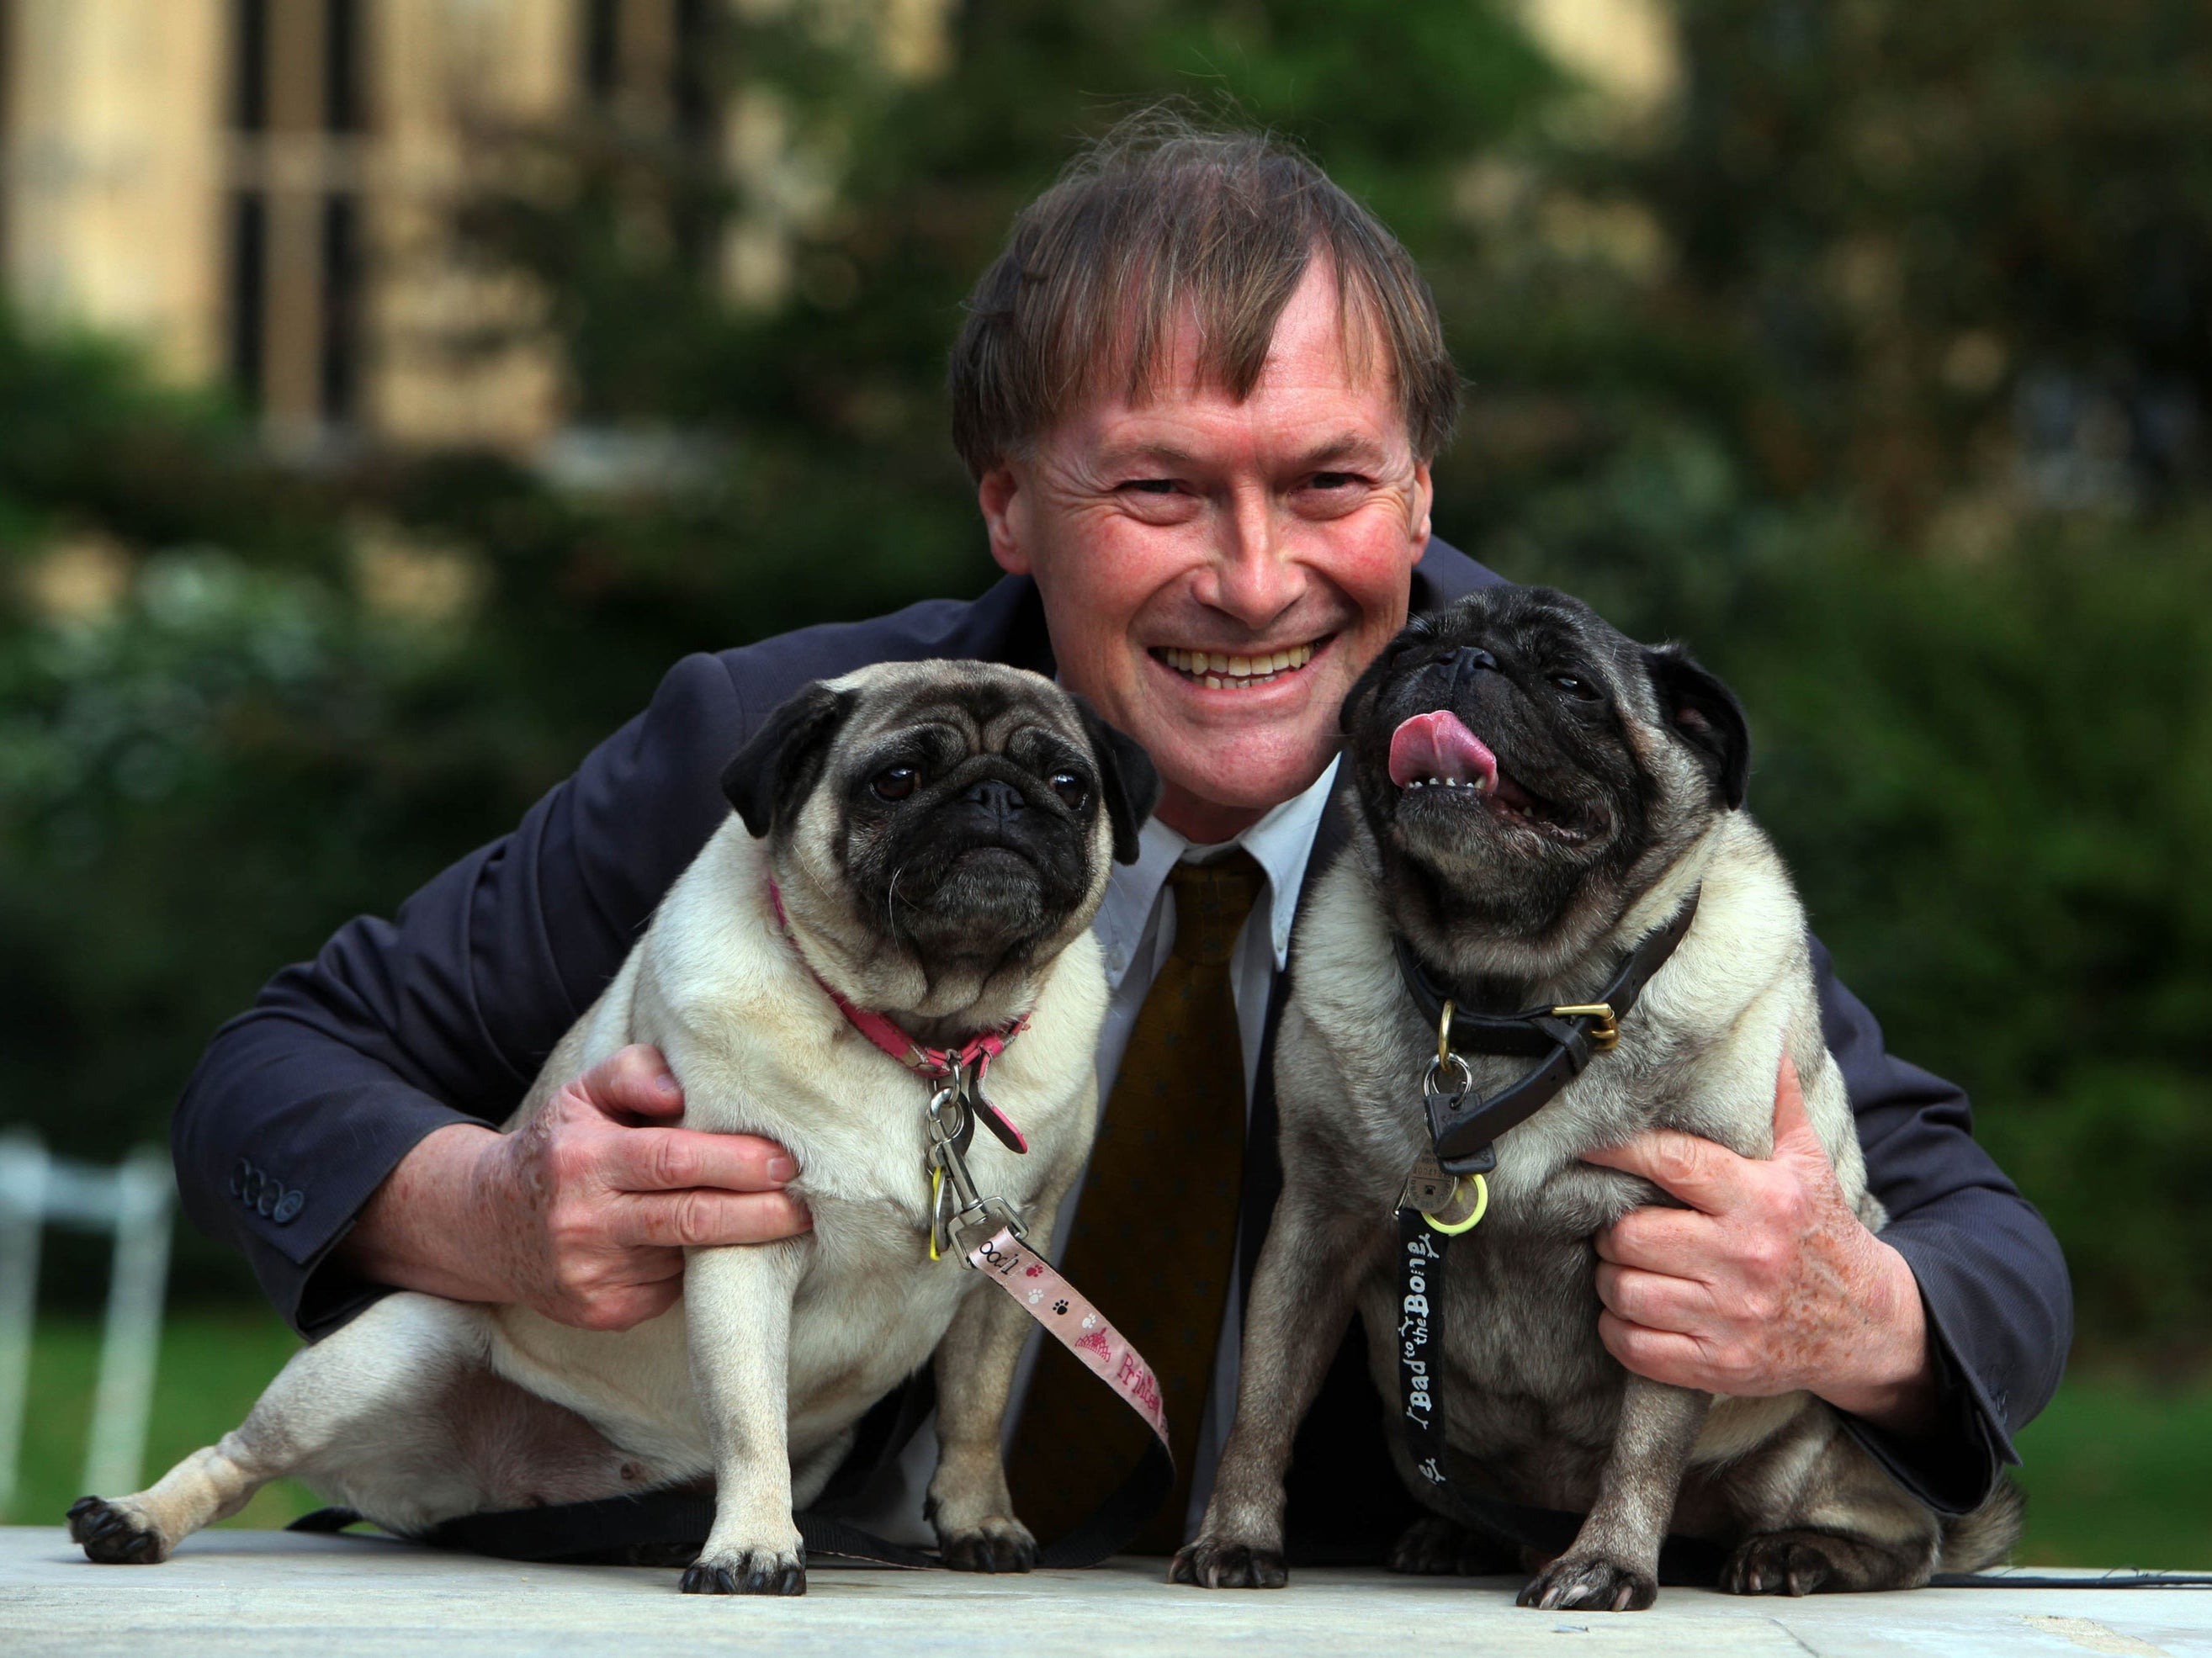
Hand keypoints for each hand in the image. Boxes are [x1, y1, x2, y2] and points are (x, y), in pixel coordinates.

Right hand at [342, 1044, 810, 1330]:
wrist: (486, 1226)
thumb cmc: (558, 1147)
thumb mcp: (583, 1093)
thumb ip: (635, 1073)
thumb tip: (681, 1090)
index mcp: (581, 1159)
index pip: (672, 1161)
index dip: (735, 1163)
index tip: (785, 1160)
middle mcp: (583, 1222)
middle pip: (690, 1221)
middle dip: (759, 1215)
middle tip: (807, 1204)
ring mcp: (592, 1276)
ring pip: (687, 1257)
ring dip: (735, 1240)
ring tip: (775, 1217)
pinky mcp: (603, 1312)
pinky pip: (672, 1289)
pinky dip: (697, 1268)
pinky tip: (710, 1248)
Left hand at [1579, 1056, 1936, 1433]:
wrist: (1870, 1327)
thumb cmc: (1822, 1234)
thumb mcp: (1810, 1164)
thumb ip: (1779, 1104)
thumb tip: (1767, 1039)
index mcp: (1763, 1198)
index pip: (1672, 1162)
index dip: (1618, 1150)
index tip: (1587, 1146)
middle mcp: (1745, 1257)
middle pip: (1632, 1234)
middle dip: (1615, 1228)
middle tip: (1622, 1225)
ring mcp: (1731, 1317)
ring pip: (1624, 1290)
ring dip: (1613, 1279)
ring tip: (1627, 1267)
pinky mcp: (1720, 1366)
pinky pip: (1634, 1346)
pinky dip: (1619, 1329)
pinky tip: (1632, 1312)